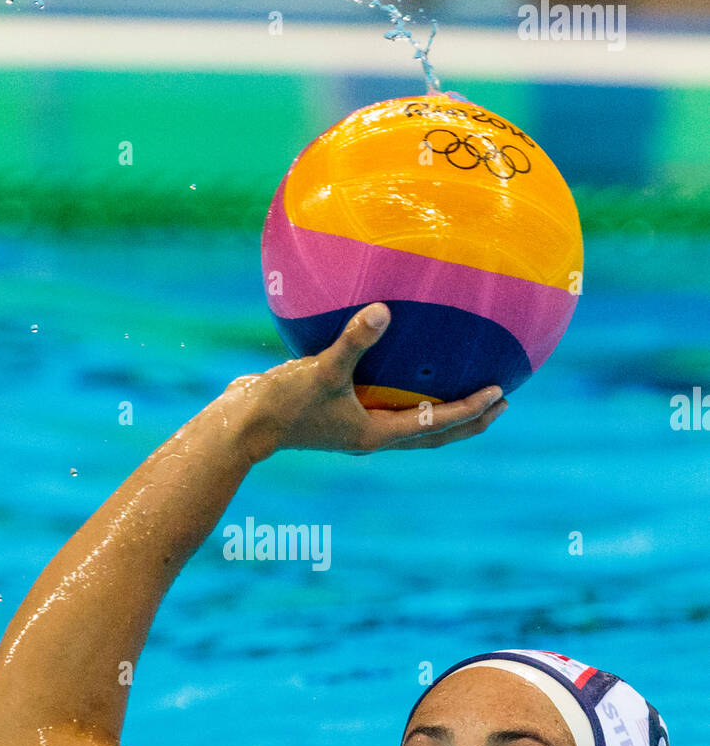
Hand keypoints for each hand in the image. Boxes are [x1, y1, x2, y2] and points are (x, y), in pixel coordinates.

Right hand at [235, 303, 507, 457]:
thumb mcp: (321, 370)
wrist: (242, 424)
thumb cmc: (281, 403)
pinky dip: (409, 394)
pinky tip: (408, 367)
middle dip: (470, 421)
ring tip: (468, 390)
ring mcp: (356, 428)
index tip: (500, 394)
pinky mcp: (340, 415)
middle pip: (434, 434)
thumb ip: (355, 340)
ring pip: (414, 425)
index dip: (470, 410)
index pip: (436, 424)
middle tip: (503, 403)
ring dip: (444, 413)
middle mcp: (372, 436)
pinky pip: (388, 406)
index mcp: (376, 433)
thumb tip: (384, 310)